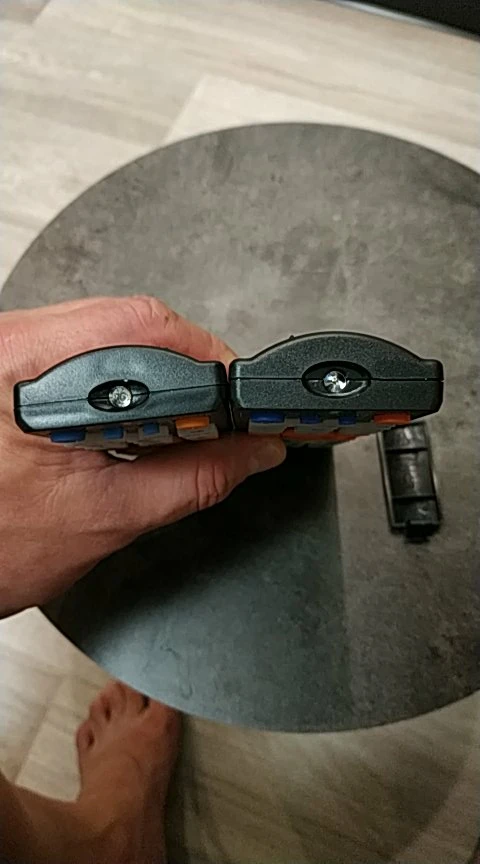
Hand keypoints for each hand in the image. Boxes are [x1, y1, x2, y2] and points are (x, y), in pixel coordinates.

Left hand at [0, 296, 284, 615]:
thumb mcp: (103, 519)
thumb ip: (191, 481)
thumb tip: (252, 453)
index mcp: (25, 363)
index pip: (144, 327)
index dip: (208, 360)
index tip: (239, 399)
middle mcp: (11, 342)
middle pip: (129, 322)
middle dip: (186, 371)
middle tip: (213, 420)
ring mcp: (8, 351)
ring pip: (108, 336)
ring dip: (154, 379)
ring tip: (173, 427)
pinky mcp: (9, 366)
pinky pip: (82, 356)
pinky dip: (120, 387)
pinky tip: (131, 422)